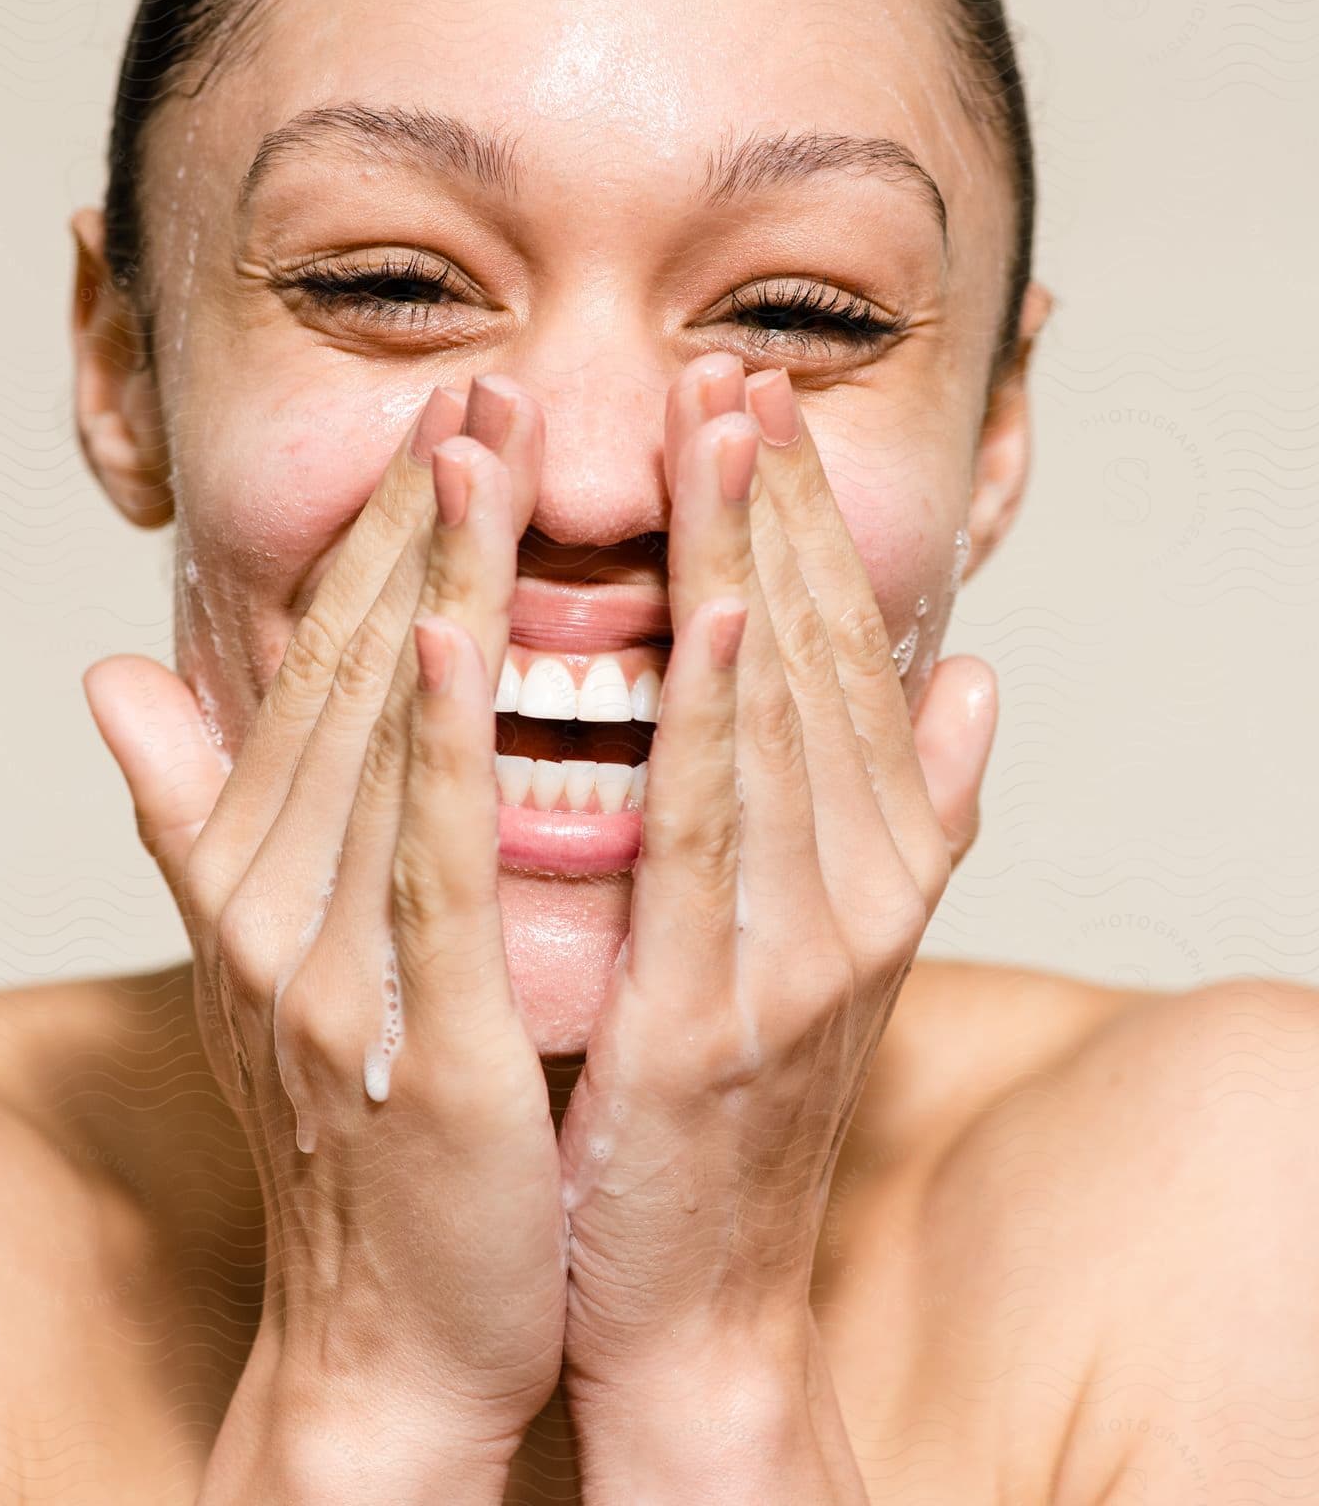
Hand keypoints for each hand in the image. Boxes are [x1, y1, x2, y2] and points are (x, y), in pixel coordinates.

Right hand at [84, 380, 565, 1503]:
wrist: (391, 1328)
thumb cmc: (357, 1125)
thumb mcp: (268, 958)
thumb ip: (195, 813)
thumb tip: (112, 679)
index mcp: (265, 860)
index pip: (331, 662)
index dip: (387, 531)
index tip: (452, 417)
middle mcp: (278, 889)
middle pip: (356, 666)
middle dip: (422, 515)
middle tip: (488, 378)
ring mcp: (329, 956)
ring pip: (382, 733)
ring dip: (433, 578)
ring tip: (485, 442)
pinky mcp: (401, 1029)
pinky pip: (422, 859)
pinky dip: (436, 741)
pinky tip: (460, 630)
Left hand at [558, 354, 998, 1501]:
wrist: (694, 1300)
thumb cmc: (727, 1110)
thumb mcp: (823, 950)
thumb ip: (906, 814)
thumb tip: (970, 679)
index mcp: (869, 860)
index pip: (837, 655)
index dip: (799, 520)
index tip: (759, 401)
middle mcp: (855, 889)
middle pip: (817, 658)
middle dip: (775, 501)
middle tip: (739, 364)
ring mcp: (802, 949)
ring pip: (781, 718)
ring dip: (750, 561)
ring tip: (721, 424)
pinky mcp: (726, 1015)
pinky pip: (714, 839)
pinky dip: (713, 717)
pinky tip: (697, 609)